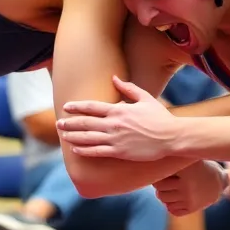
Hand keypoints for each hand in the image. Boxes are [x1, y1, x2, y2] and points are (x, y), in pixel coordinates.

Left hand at [58, 76, 180, 160]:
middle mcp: (114, 124)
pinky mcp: (120, 152)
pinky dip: (84, 150)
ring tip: (62, 136)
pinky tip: (75, 150)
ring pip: (88, 137)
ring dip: (73, 136)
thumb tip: (114, 78)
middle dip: (70, 123)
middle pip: (86, 122)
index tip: (66, 107)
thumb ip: (128, 88)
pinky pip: (97, 151)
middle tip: (58, 123)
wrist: (172, 136)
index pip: (92, 107)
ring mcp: (116, 139)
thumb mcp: (145, 98)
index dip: (77, 107)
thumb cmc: (160, 117)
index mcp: (119, 110)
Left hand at [153, 161, 226, 216]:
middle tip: (166, 181)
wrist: (219, 180)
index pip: (158, 178)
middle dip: (160, 186)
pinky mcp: (192, 208)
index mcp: (185, 169)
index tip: (163, 173)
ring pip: (164, 199)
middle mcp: (187, 184)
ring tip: (171, 189)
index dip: (157, 175)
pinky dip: (172, 205)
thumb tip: (147, 162)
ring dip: (165, 195)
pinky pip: (172, 210)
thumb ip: (169, 158)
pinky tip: (178, 198)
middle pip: (159, 190)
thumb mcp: (186, 159)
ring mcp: (190, 197)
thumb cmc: (197, 166)